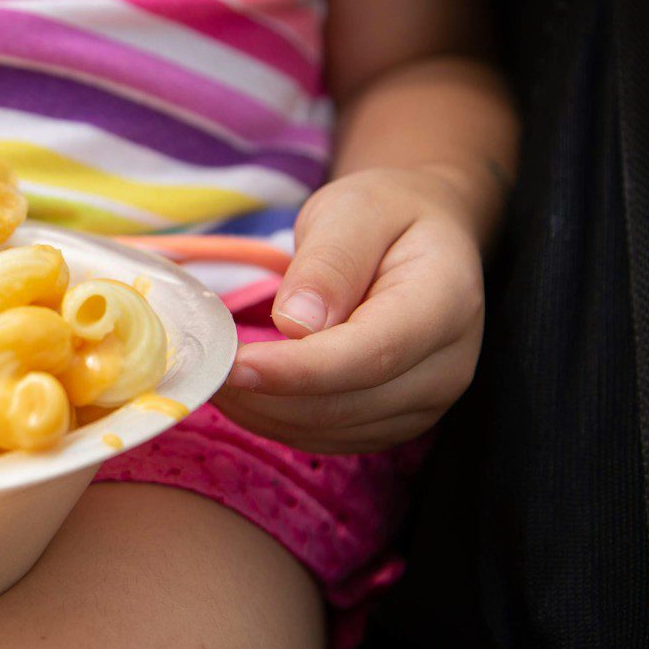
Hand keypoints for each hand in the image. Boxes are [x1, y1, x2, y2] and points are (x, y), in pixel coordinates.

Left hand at [213, 167, 486, 453]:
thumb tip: (296, 324)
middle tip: (201, 363)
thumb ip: (329, 263)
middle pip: (347, 404)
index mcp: (445, 303)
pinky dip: (276, 420)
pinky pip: (327, 437)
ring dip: (262, 412)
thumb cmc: (384, 214)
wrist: (422, 234)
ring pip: (331, 430)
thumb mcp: (353, 211)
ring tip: (213, 371)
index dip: (297, 369)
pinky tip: (243, 389)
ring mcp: (425, 402)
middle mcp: (447, 366)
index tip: (234, 365)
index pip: (370, 354)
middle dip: (265, 393)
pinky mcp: (394, 421)